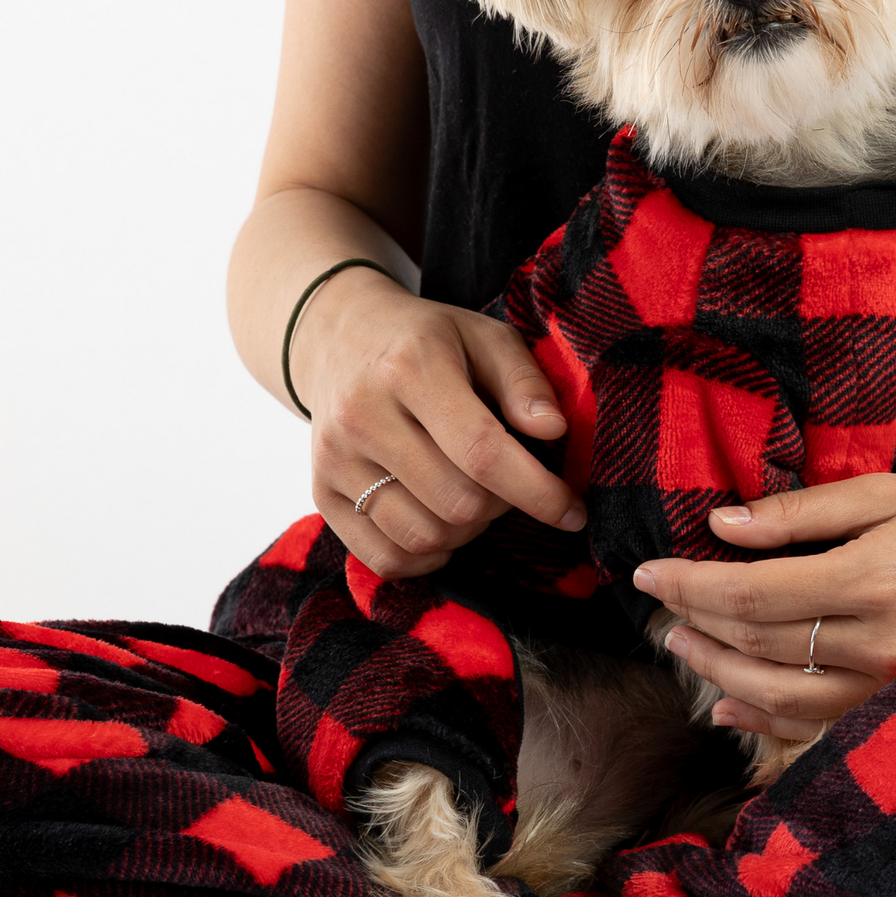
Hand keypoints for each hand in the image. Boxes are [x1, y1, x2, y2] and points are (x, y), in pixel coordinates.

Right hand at [290, 267, 584, 577]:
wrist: (338, 338)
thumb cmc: (429, 341)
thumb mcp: (486, 336)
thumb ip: (524, 382)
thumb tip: (553, 430)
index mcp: (411, 366)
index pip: (481, 450)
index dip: (537, 491)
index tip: (574, 511)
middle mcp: (363, 414)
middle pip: (456, 502)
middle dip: (502, 505)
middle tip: (508, 480)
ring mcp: (334, 458)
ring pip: (422, 537)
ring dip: (467, 531)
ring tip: (474, 494)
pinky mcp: (321, 493)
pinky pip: (385, 559)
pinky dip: (427, 556)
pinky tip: (442, 520)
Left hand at [634, 472, 895, 737]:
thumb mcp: (886, 493)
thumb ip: (802, 514)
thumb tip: (722, 525)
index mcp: (873, 578)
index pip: (752, 593)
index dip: (689, 584)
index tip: (646, 573)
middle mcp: (880, 643)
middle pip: (757, 644)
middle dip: (695, 624)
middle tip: (655, 605)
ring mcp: (892, 687)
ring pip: (778, 696)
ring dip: (717, 674)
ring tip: (681, 644)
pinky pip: (817, 727)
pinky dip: (764, 720)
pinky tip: (729, 707)